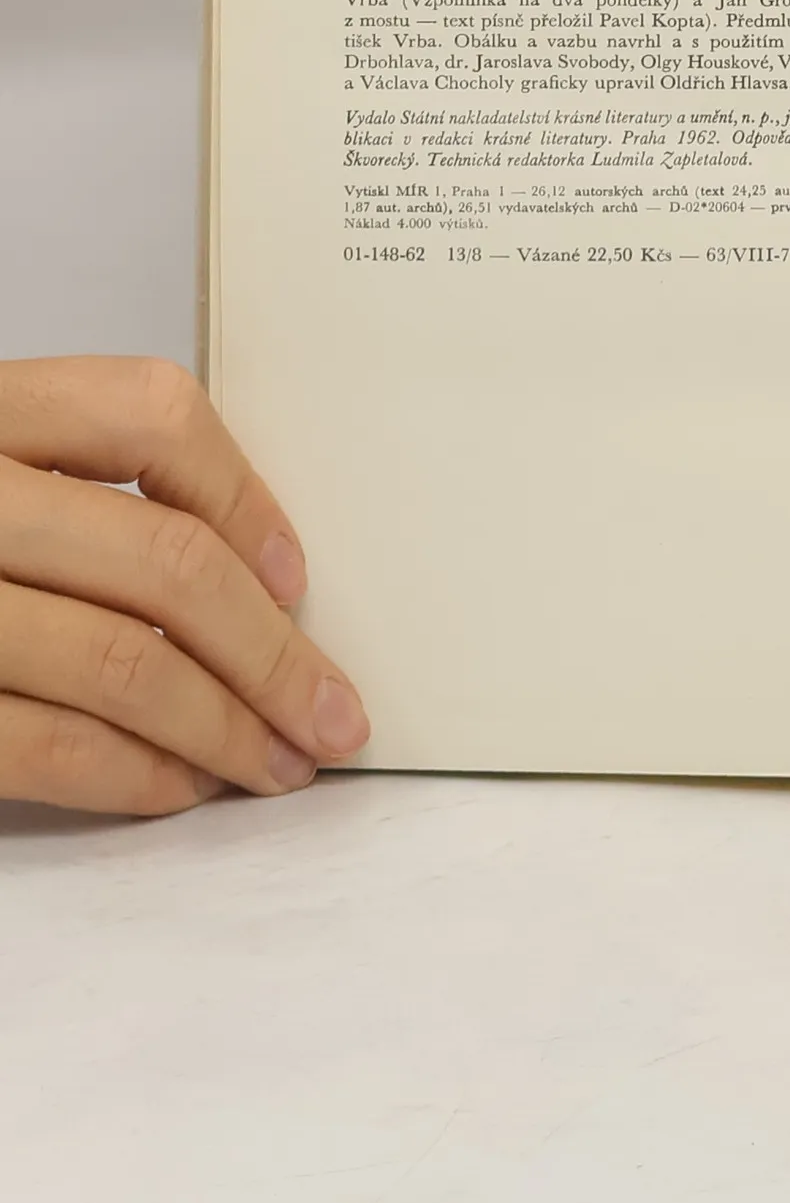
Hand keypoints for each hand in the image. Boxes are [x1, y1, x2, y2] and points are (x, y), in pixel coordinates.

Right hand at [0, 356, 368, 814]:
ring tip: (278, 765)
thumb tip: (255, 577)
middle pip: (163, 562)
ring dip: (225, 730)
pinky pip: (42, 745)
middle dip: (273, 655)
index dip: (249, 499)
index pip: (151, 413)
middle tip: (333, 714)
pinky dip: (133, 777)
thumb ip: (79, 493)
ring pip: (121, 664)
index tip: (303, 580)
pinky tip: (179, 789)